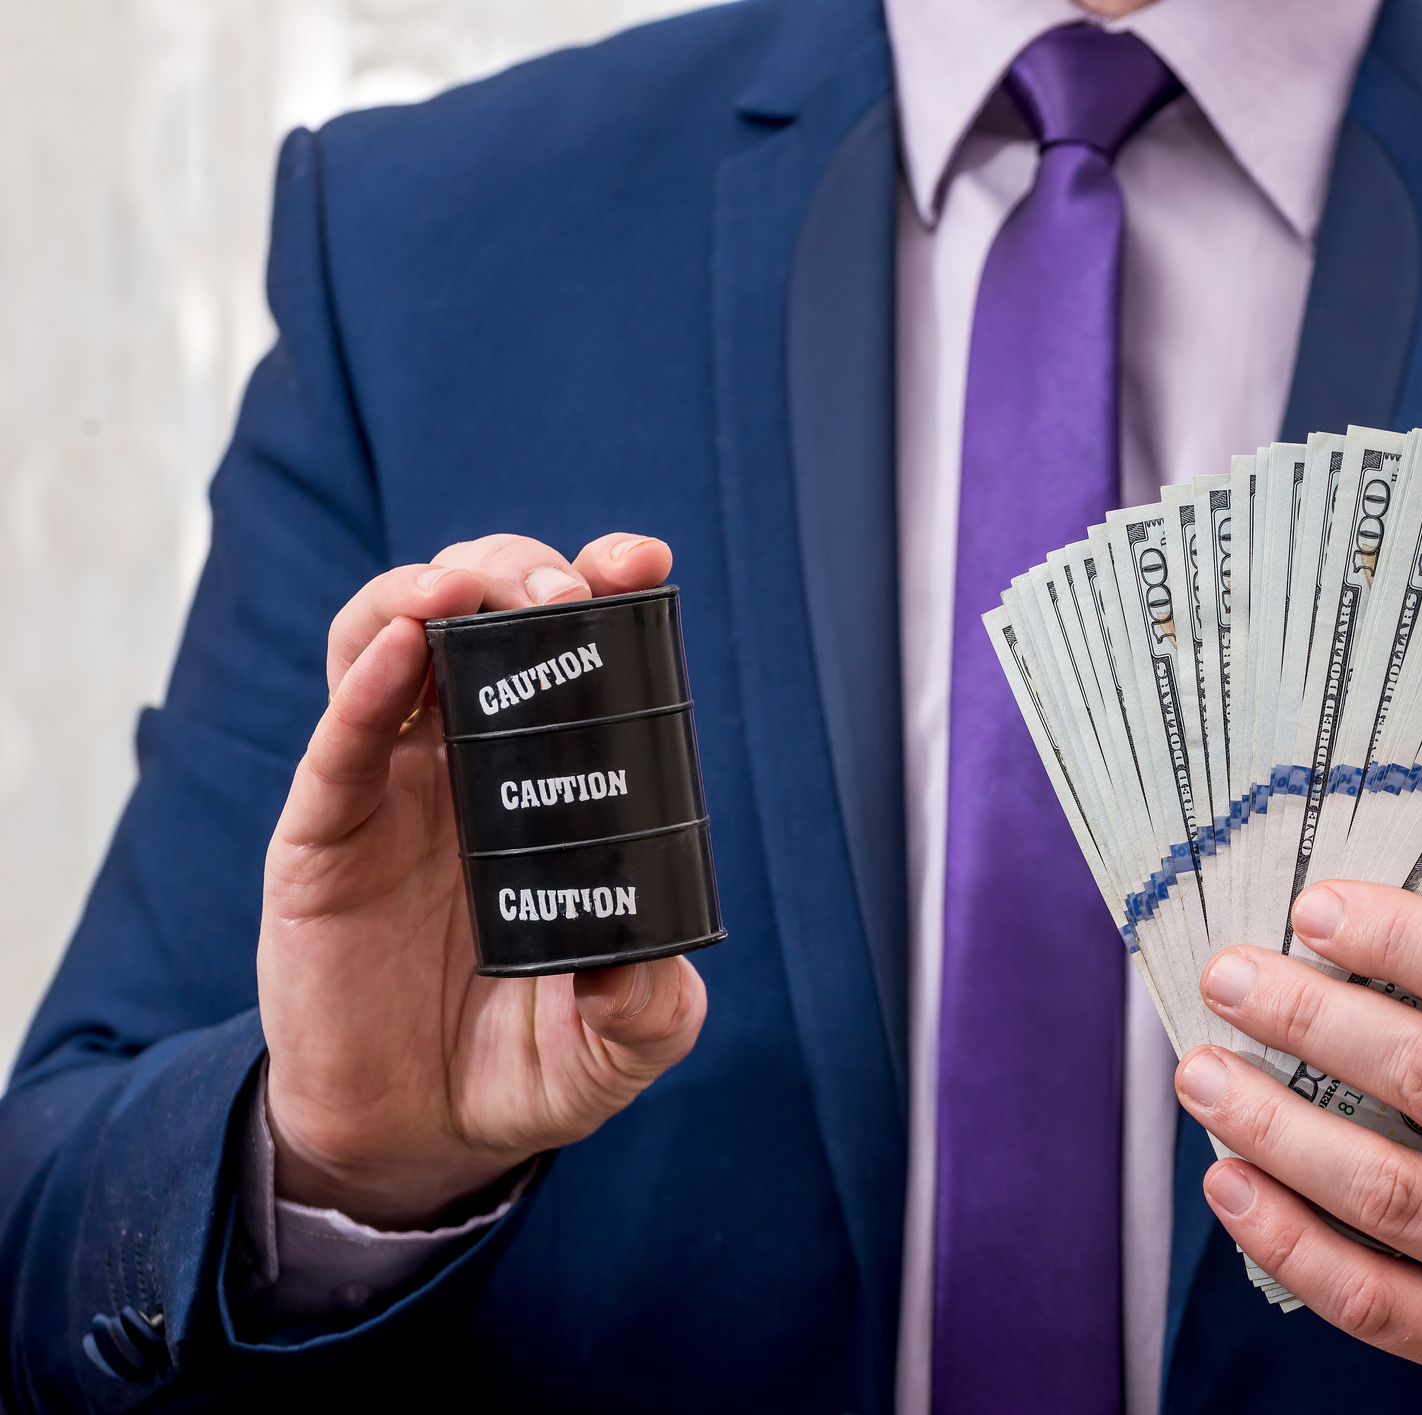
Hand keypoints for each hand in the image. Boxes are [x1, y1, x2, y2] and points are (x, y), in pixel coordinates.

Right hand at [259, 533, 707, 1228]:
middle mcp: (472, 762)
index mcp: (555, 779)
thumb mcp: (613, 1049)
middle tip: (572, 594)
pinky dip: (363, 685)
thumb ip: (649, 1009)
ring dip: (429, 593)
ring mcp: (391, 790)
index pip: (575, 651)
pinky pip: (338, 742)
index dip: (604, 588)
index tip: (639, 562)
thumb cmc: (524, 1066)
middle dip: (522, 573)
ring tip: (465, 590)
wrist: (415, 1136)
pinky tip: (399, 650)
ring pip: (388, 639)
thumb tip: (651, 968)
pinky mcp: (322, 837)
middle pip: (482, 613)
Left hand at [1177, 881, 1421, 1414]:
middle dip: (1311, 1019)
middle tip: (1230, 978)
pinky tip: (1231, 1182)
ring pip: (1387, 1192)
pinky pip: (1374, 1298)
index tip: (1316, 910)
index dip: (1404, 940)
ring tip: (1203, 1074)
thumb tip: (1376, 937)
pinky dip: (1287, 1239)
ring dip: (1274, 1126)